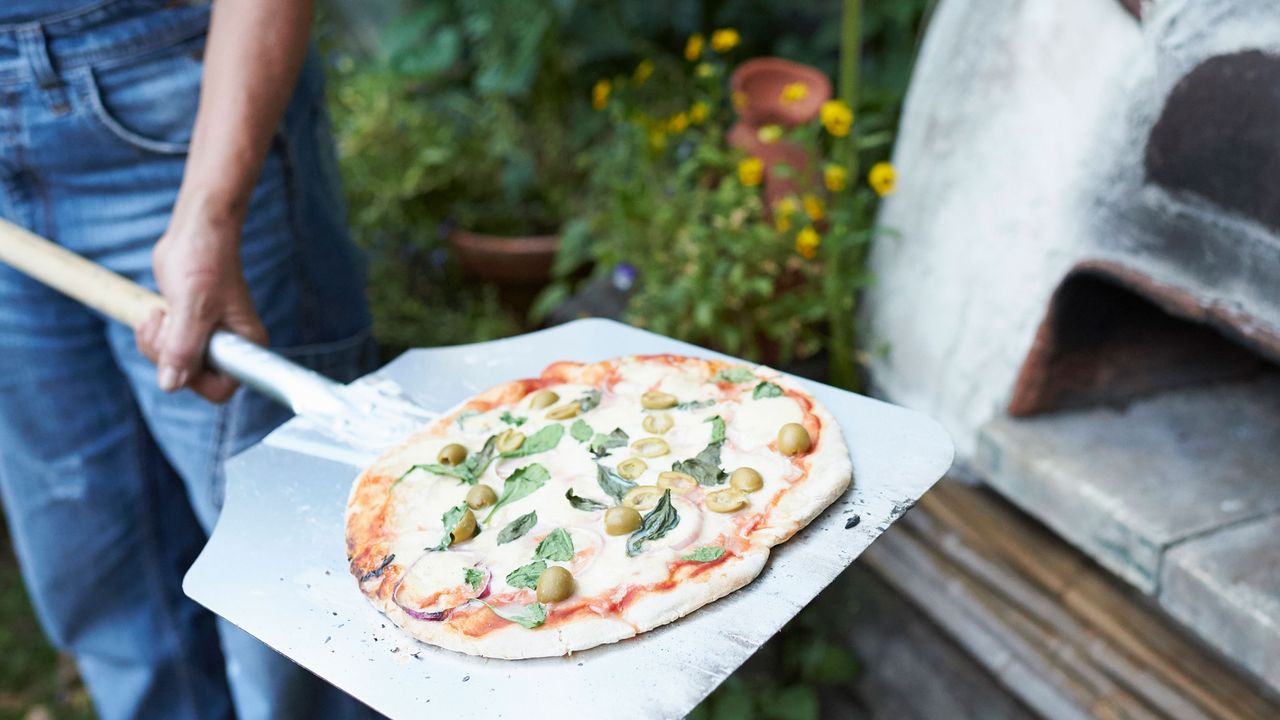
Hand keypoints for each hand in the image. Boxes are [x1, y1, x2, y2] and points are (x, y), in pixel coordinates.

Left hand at [135, 207, 266, 402]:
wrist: (195, 234)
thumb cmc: (204, 261)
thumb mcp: (193, 306)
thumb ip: (184, 347)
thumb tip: (171, 384)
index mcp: (244, 345)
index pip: (220, 388)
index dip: (194, 377)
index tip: (182, 347)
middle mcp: (228, 348)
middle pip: (190, 380)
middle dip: (167, 355)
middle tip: (167, 323)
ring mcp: (207, 341)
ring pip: (172, 367)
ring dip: (155, 344)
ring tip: (161, 314)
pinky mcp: (188, 331)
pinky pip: (163, 352)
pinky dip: (152, 337)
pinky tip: (158, 313)